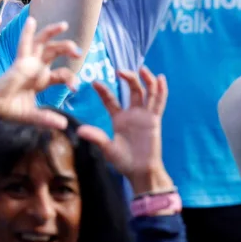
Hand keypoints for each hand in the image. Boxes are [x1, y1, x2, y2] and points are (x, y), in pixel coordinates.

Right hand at [0, 17, 79, 128]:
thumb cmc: (9, 110)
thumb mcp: (33, 115)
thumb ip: (47, 118)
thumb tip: (63, 125)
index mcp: (41, 80)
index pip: (61, 74)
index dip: (71, 79)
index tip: (75, 89)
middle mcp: (36, 68)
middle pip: (54, 52)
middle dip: (67, 48)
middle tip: (78, 52)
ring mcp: (28, 63)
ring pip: (42, 43)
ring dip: (53, 33)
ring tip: (64, 25)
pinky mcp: (19, 63)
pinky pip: (24, 44)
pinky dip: (27, 32)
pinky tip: (31, 20)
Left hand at [78, 67, 170, 183]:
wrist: (140, 172)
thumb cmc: (124, 161)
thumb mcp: (107, 148)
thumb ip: (96, 137)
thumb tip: (79, 130)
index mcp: (119, 118)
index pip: (110, 100)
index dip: (103, 91)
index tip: (94, 83)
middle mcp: (132, 114)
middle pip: (133, 90)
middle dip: (129, 78)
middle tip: (120, 71)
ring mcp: (145, 116)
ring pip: (147, 93)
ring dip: (147, 80)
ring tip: (143, 69)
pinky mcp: (154, 120)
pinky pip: (159, 103)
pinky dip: (161, 90)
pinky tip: (161, 79)